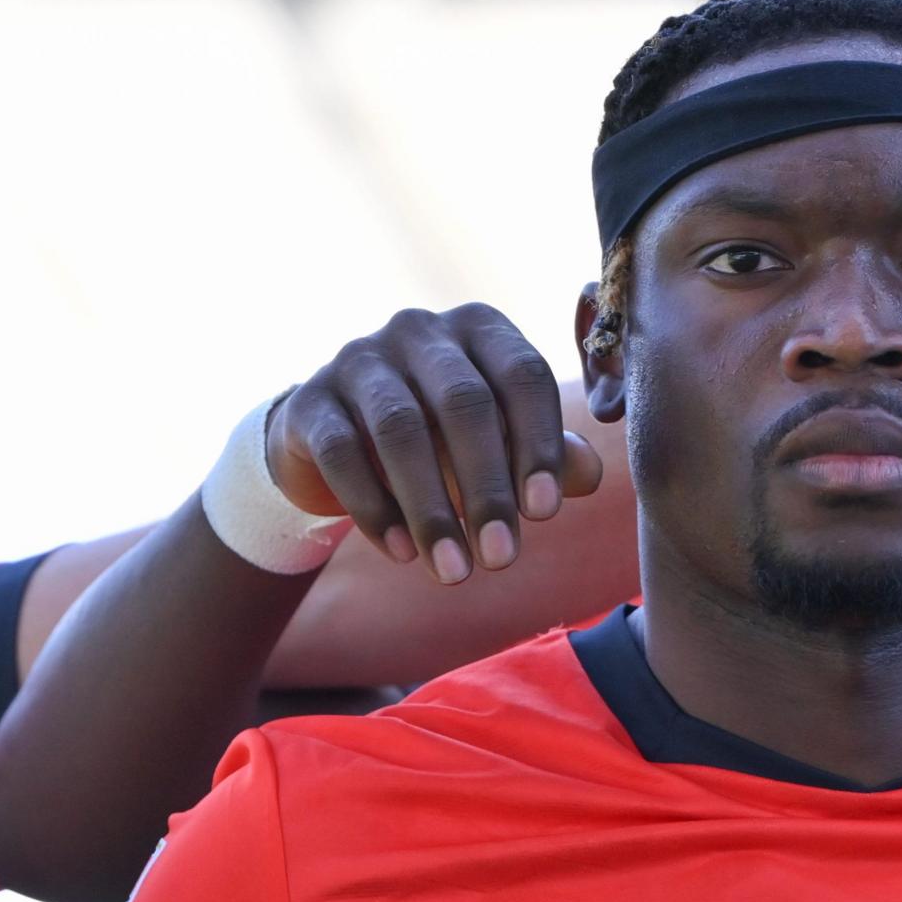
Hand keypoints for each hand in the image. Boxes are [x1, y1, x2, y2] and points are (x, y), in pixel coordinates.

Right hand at [269, 305, 601, 586]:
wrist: (337, 444)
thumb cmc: (442, 441)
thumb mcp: (498, 445)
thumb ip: (547, 456)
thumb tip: (591, 476)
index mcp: (480, 329)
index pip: (522, 376)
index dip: (538, 444)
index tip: (545, 515)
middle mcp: (419, 330)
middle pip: (463, 404)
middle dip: (487, 488)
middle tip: (502, 560)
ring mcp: (358, 358)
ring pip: (400, 430)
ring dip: (431, 509)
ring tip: (454, 572)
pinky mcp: (311, 400)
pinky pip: (343, 452)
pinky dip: (374, 508)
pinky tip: (401, 554)